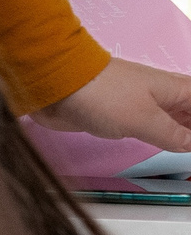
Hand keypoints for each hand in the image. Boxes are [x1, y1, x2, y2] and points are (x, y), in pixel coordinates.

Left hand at [31, 56, 190, 153]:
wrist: (57, 86)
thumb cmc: (101, 94)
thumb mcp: (144, 119)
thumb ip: (172, 134)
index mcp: (175, 89)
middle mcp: (162, 94)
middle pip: (189, 110)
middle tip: (190, 148)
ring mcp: (140, 103)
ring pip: (172, 117)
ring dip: (183, 131)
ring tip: (186, 148)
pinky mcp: (120, 114)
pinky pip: (150, 124)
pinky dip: (162, 134)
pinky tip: (165, 143)